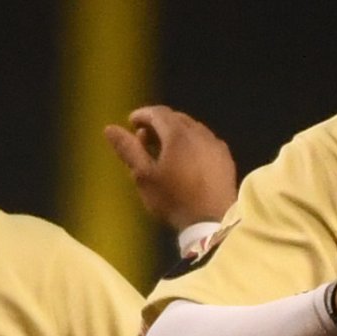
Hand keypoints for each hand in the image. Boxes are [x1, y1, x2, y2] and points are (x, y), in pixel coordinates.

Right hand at [104, 105, 240, 231]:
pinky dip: (191, 142)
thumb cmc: (174, 200)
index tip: (131, 123)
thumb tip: (110, 128)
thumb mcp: (144, 176)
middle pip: (176, 118)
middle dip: (158, 123)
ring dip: (175, 133)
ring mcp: (216, 144)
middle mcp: (200, 133)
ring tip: (163, 151)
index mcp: (178, 134)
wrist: (213, 223)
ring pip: (192, 128)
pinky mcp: (226, 158)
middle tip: (144, 139)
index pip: (157, 112)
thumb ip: (128, 149)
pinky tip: (186, 160)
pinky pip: (205, 140)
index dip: (142, 115)